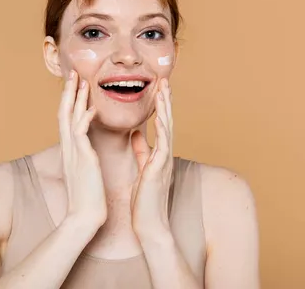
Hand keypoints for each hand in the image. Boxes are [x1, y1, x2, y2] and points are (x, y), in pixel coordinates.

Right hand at [58, 70, 106, 229]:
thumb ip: (85, 157)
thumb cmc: (89, 196)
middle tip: (73, 73)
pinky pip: (81, 133)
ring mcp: (73, 152)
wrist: (85, 216)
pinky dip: (85, 118)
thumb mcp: (86, 171)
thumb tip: (87, 150)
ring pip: (70, 118)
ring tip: (80, 80)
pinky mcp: (82, 159)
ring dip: (75, 98)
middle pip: (65, 113)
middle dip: (69, 92)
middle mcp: (69, 148)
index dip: (71, 101)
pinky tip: (92, 107)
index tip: (77, 85)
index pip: (68, 119)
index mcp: (71, 150)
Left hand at [130, 78, 173, 238]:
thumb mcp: (142, 169)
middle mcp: (164, 154)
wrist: (149, 224)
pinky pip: (163, 145)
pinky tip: (160, 116)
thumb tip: (136, 134)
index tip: (157, 87)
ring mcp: (164, 161)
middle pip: (167, 121)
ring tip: (164, 90)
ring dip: (166, 108)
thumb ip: (141, 150)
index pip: (160, 123)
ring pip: (168, 128)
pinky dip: (162, 129)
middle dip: (165, 100)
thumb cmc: (144, 200)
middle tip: (164, 79)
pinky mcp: (159, 170)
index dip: (159, 105)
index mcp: (159, 153)